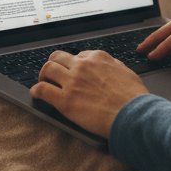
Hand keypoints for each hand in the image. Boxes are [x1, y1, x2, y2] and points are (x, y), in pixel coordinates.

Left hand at [30, 50, 148, 138]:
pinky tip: (37, 94)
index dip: (74, 65)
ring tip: (43, 83)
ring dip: (43, 76)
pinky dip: (36, 91)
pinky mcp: (65, 100)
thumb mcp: (126, 72)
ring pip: (47, 69)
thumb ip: (113, 66)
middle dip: (54, 65)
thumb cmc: (133, 97)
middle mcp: (83, 66)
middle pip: (57, 57)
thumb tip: (108, 66)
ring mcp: (72, 82)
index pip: (78, 55)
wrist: (132, 114)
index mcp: (98, 58)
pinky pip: (42, 90)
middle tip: (53, 75)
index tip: (73, 72)